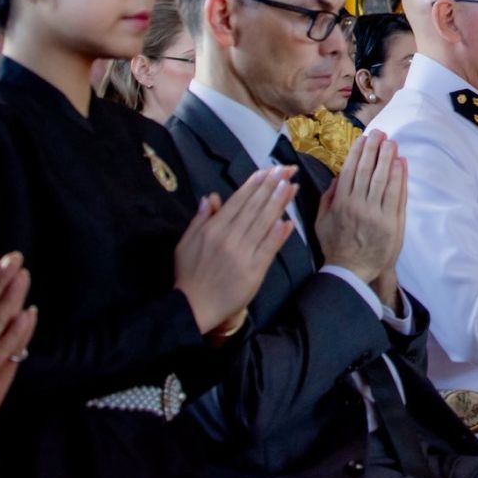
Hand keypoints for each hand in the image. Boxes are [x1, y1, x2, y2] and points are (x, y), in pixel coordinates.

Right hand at [174, 169, 295, 334]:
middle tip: (287, 169)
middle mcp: (229, 238)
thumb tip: (211, 197)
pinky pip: (268, 248)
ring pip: (264, 223)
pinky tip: (288, 220)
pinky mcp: (254, 271)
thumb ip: (199, 219)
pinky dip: (278, 234)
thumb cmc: (188, 275)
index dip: (255, 184)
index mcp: (213, 230)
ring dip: (279, 203)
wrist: (193, 308)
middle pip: (254, 207)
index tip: (268, 170)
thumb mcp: (186, 244)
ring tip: (292, 186)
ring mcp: (243, 254)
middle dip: (272, 186)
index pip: (238, 201)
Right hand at [314, 131, 405, 284]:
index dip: (358, 152)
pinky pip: (397, 195)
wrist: (351, 272)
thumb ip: (327, 198)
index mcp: (341, 203)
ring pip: (384, 180)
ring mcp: (376, 214)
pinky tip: (401, 164)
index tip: (364, 138)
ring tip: (392, 143)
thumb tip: (337, 177)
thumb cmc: (335, 246)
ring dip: (388, 159)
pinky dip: (400, 178)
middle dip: (375, 149)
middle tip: (381, 134)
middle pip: (368, 171)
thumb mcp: (322, 222)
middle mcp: (359, 205)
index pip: (350, 171)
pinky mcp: (391, 223)